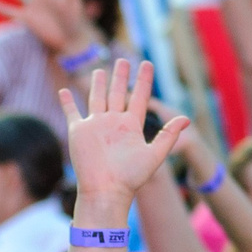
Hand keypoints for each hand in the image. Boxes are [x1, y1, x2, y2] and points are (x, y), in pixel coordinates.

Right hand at [59, 58, 184, 204]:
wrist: (106, 190)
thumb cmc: (131, 177)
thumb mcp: (154, 155)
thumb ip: (168, 136)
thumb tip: (187, 118)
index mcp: (132, 125)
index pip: (140, 97)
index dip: (144, 80)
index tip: (147, 64)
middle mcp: (114, 122)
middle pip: (118, 93)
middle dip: (121, 77)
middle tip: (124, 60)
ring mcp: (96, 125)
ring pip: (97, 98)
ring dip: (98, 84)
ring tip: (100, 70)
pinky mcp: (79, 131)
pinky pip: (72, 112)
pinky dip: (67, 102)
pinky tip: (64, 91)